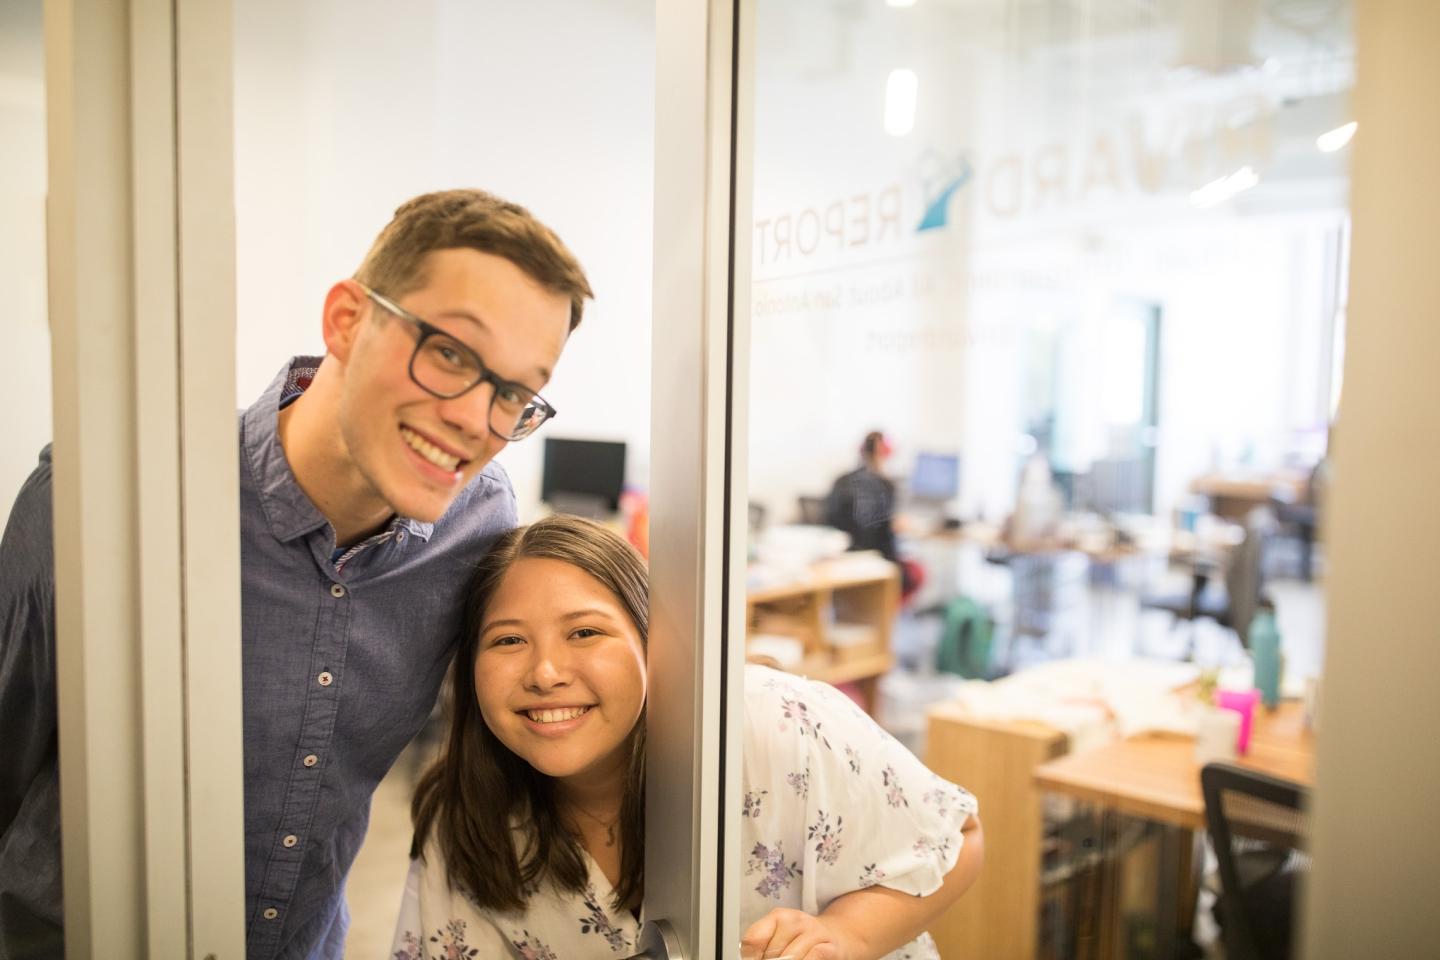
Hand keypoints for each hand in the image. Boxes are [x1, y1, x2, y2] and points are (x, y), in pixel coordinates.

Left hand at [739, 908, 858, 959]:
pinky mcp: (829, 948)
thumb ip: (763, 945)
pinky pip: (811, 959)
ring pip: (789, 958)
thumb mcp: (781, 937)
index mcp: (778, 917)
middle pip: (770, 953)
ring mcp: (814, 933)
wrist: (838, 937)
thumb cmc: (804, 941)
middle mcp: (796, 921)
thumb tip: (751, 959)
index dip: (751, 957)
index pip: (752, 940)